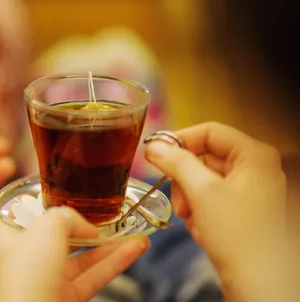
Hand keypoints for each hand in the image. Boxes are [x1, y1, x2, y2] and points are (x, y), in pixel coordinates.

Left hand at [0, 207, 148, 301]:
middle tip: (106, 211)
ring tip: (133, 229)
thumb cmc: (28, 274)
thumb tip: (86, 225)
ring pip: (81, 256)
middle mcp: (25, 256)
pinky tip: (135, 248)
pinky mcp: (65, 297)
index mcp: (7, 235)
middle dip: (84, 223)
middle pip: (57, 234)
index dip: (37, 202)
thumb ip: (66, 216)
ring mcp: (46, 278)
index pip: (19, 212)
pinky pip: (93, 275)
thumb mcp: (46, 227)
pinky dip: (115, 262)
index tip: (58, 192)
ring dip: (107, 243)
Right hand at [144, 122, 291, 300]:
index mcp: (254, 155)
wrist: (258, 281)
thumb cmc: (238, 235)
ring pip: (204, 178)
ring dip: (188, 196)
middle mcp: (255, 168)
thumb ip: (176, 162)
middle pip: (205, 155)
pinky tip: (200, 227)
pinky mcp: (242, 210)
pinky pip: (210, 197)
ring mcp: (250, 190)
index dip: (180, 140)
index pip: (210, 131)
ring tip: (189, 216)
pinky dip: (198, 210)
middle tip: (176, 196)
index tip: (156, 154)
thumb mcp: (201, 191)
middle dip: (184, 177)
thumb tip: (154, 146)